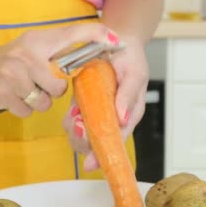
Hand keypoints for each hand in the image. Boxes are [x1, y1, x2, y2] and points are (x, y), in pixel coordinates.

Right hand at [0, 23, 116, 117]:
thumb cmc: (10, 60)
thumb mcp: (34, 46)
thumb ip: (61, 49)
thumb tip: (98, 48)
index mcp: (38, 41)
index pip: (73, 34)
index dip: (96, 37)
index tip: (117, 42)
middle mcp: (26, 55)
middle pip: (59, 85)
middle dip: (53, 91)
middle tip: (40, 84)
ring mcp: (12, 75)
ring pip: (43, 102)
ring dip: (38, 102)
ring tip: (26, 91)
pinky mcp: (2, 94)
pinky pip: (27, 111)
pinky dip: (24, 109)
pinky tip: (15, 98)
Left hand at [63, 35, 148, 170]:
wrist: (115, 42)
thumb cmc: (130, 59)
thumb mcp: (134, 73)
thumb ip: (128, 95)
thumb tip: (122, 119)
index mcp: (130, 115)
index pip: (118, 140)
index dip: (105, 154)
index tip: (91, 164)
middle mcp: (114, 119)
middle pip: (99, 144)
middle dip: (85, 142)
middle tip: (77, 126)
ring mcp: (98, 115)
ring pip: (84, 137)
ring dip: (75, 132)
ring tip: (74, 116)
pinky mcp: (85, 108)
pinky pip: (75, 123)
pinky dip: (70, 120)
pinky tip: (72, 111)